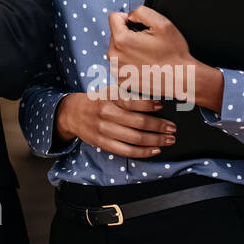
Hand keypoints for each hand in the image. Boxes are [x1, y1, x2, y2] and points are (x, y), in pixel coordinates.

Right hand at [55, 91, 174, 157]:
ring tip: (168, 139)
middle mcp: (106, 113)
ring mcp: (104, 130)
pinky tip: (154, 150)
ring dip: (155, 140)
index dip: (148, 105)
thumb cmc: (97, 100)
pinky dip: (143, 152)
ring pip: (134, 138)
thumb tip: (155, 98)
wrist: (71, 113)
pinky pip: (126, 151)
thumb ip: (128, 93)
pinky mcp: (103, 143)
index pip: (130, 101)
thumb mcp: (109, 91)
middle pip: (137, 122)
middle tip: (172, 128)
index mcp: (108, 97)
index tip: (162, 107)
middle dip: (158, 126)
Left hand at [105, 5, 223, 111]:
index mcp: (122, 40)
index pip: (114, 17)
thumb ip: (141, 12)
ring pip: (117, 49)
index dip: (129, 18)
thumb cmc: (173, 54)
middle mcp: (114, 56)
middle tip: (147, 43)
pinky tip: (143, 65)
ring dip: (128, 48)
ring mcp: (116, 70)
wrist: (180, 79)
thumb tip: (130, 15)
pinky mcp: (120, 79)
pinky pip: (119, 63)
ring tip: (146, 54)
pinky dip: (129, 62)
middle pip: (115, 34)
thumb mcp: (162, 24)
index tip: (140, 26)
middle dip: (129, 34)